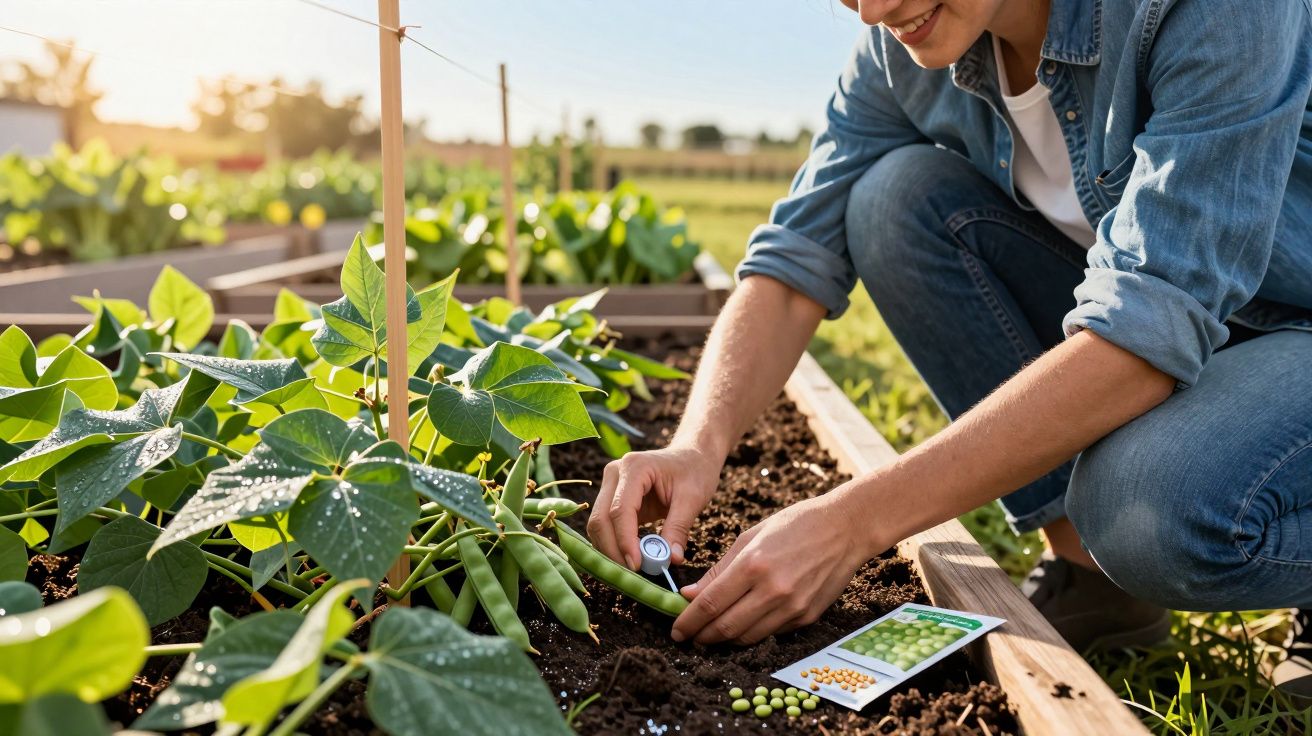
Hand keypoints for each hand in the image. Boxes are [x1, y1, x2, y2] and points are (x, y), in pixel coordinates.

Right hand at [586, 445, 719, 570]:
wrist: (692, 457)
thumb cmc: (695, 471)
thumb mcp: (693, 498)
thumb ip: (679, 528)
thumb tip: (671, 560)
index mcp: (634, 467)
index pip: (620, 510)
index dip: (625, 541)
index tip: (637, 566)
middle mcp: (615, 474)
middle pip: (601, 519)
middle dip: (613, 551)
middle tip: (632, 576)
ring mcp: (610, 486)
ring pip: (598, 526)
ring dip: (610, 551)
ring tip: (632, 572)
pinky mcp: (612, 500)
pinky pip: (606, 528)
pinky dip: (613, 546)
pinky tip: (629, 561)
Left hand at [671, 486, 879, 645]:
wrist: (845, 529)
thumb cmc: (795, 525)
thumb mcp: (750, 537)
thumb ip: (719, 570)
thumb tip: (690, 594)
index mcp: (753, 565)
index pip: (709, 604)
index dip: (687, 621)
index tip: (676, 629)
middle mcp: (772, 590)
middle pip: (725, 627)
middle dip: (702, 636)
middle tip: (690, 637)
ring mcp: (792, 607)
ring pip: (747, 637)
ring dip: (725, 639)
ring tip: (712, 633)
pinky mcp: (807, 618)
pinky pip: (770, 633)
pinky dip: (751, 633)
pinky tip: (743, 624)